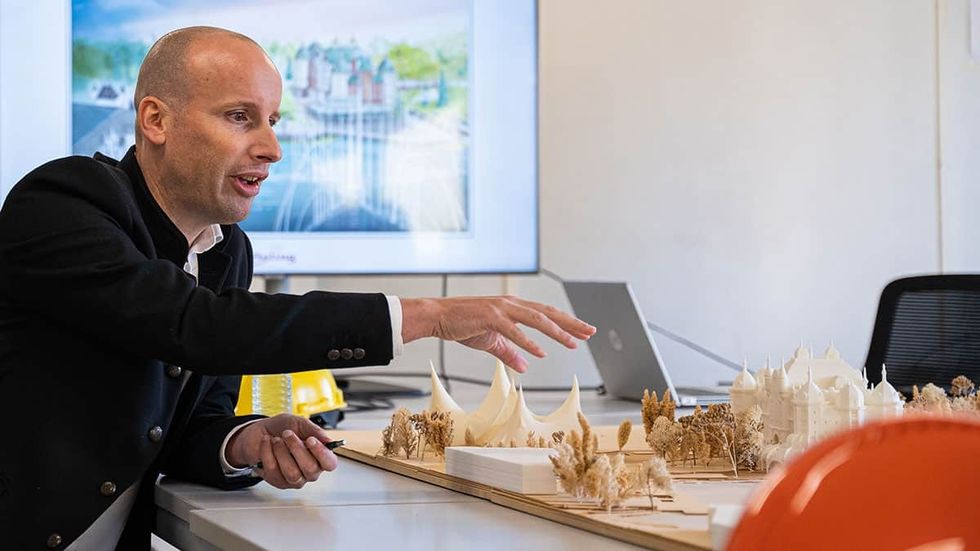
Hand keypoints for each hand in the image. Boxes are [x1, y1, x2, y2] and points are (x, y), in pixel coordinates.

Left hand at [225, 414, 338, 488]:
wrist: (259, 432)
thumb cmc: (282, 428)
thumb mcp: (300, 423)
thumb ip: (315, 431)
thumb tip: (328, 441)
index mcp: (319, 456)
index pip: (329, 463)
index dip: (322, 454)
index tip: (310, 440)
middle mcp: (309, 470)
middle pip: (310, 468)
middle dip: (296, 448)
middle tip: (287, 434)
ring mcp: (294, 478)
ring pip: (292, 473)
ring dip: (281, 452)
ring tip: (276, 439)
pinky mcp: (277, 481)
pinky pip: (274, 471)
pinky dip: (268, 453)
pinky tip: (267, 444)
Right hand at [400, 295, 595, 371]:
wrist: (438, 316)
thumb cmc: (463, 324)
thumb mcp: (491, 341)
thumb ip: (509, 352)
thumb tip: (525, 367)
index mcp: (513, 307)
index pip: (546, 314)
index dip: (566, 323)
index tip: (583, 331)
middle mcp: (511, 304)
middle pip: (548, 313)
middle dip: (571, 324)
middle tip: (590, 332)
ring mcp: (501, 309)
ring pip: (536, 319)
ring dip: (556, 331)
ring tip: (572, 343)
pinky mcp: (490, 318)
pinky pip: (513, 331)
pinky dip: (528, 341)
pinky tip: (540, 352)